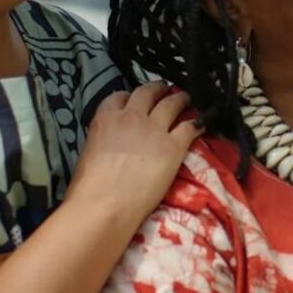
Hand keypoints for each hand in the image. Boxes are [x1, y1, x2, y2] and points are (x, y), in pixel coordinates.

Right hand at [67, 81, 200, 220]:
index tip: (136, 100)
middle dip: (157, 88)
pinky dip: (198, 122)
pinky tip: (202, 122)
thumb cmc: (89, 186)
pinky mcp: (174, 146)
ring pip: (172, 103)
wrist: (106, 204)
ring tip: (186, 98)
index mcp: (106, 118)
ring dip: (180, 98)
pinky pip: (190, 127)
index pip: (119, 96)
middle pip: (148, 93)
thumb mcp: (89, 151)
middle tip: (165, 89)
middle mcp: (132, 117)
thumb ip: (104, 138)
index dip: (130, 96)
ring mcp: (155, 129)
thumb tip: (111, 141)